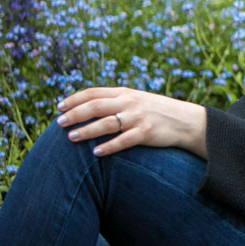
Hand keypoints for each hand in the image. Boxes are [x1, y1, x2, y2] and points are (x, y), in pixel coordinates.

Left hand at [56, 87, 206, 158]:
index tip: (59, 107)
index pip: (94, 92)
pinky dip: (109, 146)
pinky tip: (96, 152)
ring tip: (71, 137)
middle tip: (60, 123)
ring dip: (87, 131)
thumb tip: (86, 107)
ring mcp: (138, 117)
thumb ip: (115, 101)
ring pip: (107, 123)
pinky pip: (124, 140)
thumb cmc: (156, 112)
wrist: (185, 121)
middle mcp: (130, 103)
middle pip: (96, 106)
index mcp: (125, 93)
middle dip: (75, 114)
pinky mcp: (147, 132)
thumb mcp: (136, 100)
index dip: (75, 99)